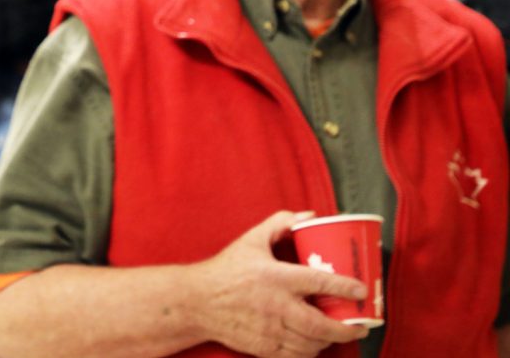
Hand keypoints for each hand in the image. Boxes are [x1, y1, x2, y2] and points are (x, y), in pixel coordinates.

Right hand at [188, 210, 368, 356]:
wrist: (198, 301)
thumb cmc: (226, 269)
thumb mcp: (251, 240)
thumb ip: (280, 223)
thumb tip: (309, 216)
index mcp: (275, 277)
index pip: (318, 282)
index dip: (344, 287)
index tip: (361, 290)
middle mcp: (276, 306)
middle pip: (320, 324)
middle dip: (346, 328)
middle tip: (361, 324)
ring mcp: (270, 330)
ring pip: (311, 343)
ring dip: (329, 340)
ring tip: (338, 332)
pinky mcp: (263, 347)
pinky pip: (296, 356)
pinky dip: (310, 351)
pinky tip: (314, 343)